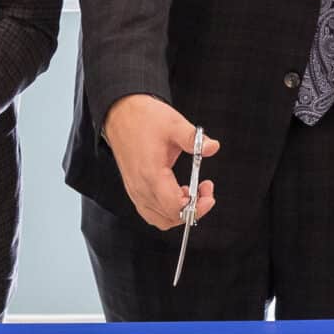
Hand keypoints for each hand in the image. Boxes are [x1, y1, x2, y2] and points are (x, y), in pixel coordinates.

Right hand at [104, 94, 217, 230]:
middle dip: (192, 209)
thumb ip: (194, 139)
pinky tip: (175, 192)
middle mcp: (140, 187)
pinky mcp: (133, 188)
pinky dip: (166, 210)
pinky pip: (150, 212)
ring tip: (189, 192)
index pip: (175, 208)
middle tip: (203, 190)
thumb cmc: (143, 118)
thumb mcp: (173, 124)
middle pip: (169, 218)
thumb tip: (212, 147)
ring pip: (159, 219)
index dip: (197, 207)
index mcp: (151, 174)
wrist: (120, 113)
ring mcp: (135, 190)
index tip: (208, 194)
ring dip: (179, 211)